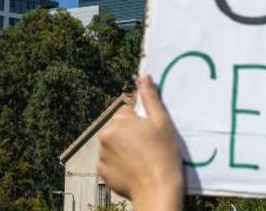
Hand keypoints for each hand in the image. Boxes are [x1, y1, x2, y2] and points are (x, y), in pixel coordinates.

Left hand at [98, 76, 183, 210]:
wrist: (157, 188)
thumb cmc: (163, 153)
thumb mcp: (162, 122)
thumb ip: (151, 98)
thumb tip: (144, 77)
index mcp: (120, 120)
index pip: (127, 111)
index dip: (141, 120)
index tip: (151, 132)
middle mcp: (106, 135)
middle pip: (119, 128)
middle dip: (131, 134)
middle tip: (149, 146)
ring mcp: (102, 154)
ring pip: (114, 145)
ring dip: (125, 148)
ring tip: (143, 159)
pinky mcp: (102, 171)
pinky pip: (111, 162)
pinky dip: (120, 164)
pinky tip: (135, 169)